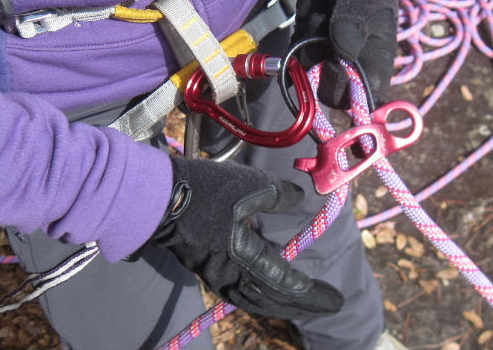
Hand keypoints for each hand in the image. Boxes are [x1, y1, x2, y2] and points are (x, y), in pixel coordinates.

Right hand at [152, 157, 343, 319]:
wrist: (157, 197)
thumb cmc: (204, 191)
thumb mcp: (249, 185)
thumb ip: (279, 195)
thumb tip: (299, 199)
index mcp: (243, 257)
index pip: (284, 283)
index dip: (311, 293)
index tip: (335, 299)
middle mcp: (229, 274)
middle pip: (269, 300)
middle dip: (300, 305)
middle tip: (327, 307)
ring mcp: (214, 273)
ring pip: (252, 299)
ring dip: (278, 302)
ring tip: (300, 301)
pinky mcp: (205, 265)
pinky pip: (238, 289)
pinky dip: (258, 292)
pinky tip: (266, 282)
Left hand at [293, 0, 398, 108]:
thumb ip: (353, 22)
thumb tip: (344, 53)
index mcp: (378, 59)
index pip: (369, 95)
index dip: (354, 97)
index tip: (340, 76)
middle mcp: (353, 66)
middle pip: (337, 96)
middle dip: (325, 77)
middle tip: (324, 47)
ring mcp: (328, 60)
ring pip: (313, 79)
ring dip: (310, 55)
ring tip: (320, 21)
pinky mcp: (308, 49)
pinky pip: (297, 62)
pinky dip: (297, 46)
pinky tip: (310, 21)